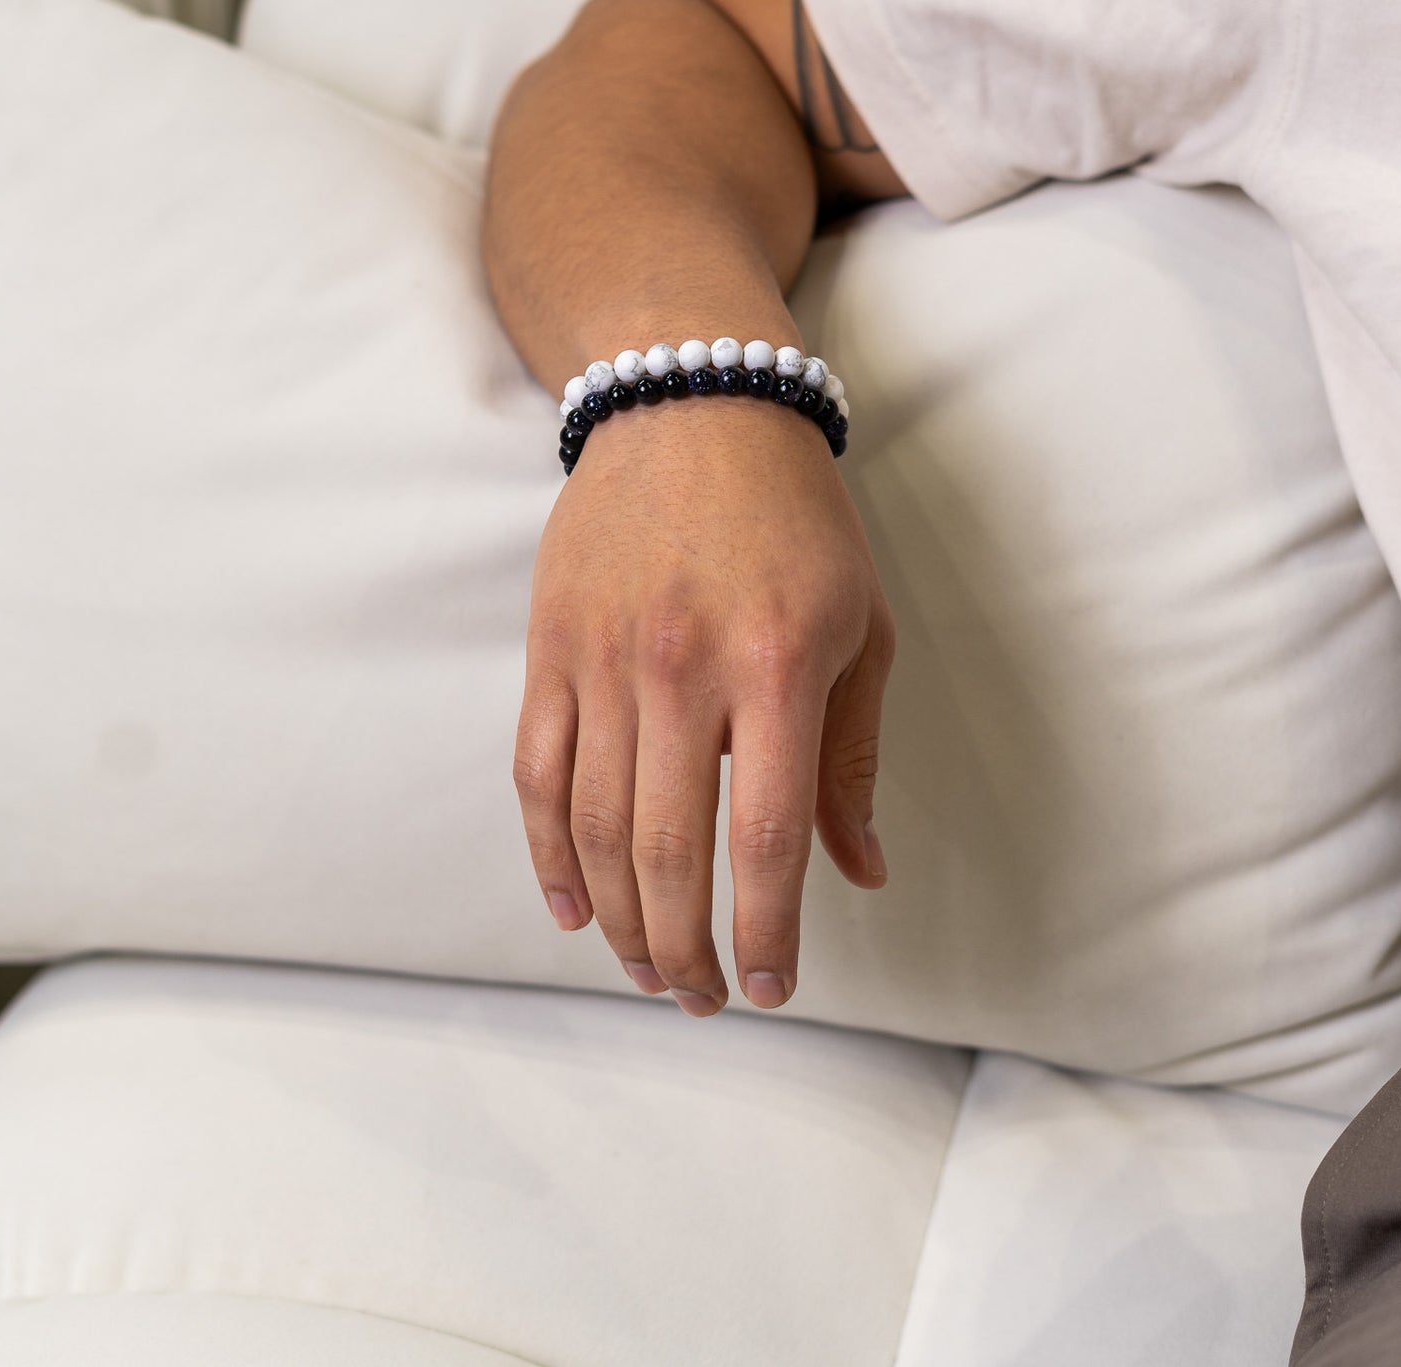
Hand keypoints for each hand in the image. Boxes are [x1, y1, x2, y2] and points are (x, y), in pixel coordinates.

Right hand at [513, 393, 894, 1015]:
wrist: (693, 402)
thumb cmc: (797, 520)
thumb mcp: (861, 626)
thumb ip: (852, 757)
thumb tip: (862, 874)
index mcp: (778, 665)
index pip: (767, 838)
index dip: (769, 931)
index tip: (774, 987)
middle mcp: (683, 667)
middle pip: (670, 854)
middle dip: (686, 951)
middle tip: (705, 997)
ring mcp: (604, 657)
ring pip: (596, 828)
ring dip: (619, 921)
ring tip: (648, 969)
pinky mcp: (551, 645)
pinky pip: (537, 773)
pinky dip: (548, 853)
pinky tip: (571, 908)